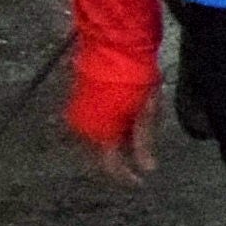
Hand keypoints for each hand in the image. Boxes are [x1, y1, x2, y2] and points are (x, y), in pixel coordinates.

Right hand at [71, 41, 165, 178]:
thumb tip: (148, 170)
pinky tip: (127, 117)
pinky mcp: (78, 101)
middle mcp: (83, 128)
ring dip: (117, 139)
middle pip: (103, 152)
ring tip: (139, 128)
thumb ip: (144, 142)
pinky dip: (111, 127)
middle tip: (144, 151)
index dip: (126, 176)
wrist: (114, 44)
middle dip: (123, 155)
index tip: (141, 181)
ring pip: (99, 138)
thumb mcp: (147, 112)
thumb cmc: (135, 77)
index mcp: (100, 133)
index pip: (111, 165)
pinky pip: (95, 124)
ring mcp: (78, 113)